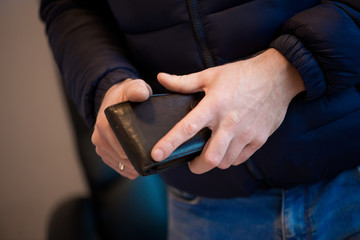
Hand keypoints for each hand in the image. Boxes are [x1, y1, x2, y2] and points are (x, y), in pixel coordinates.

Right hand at [92, 79, 151, 178]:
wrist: (114, 99)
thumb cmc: (126, 94)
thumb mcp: (134, 87)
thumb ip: (138, 89)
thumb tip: (142, 94)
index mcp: (104, 124)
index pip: (122, 147)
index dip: (138, 152)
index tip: (153, 151)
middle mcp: (99, 137)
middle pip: (122, 158)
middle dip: (138, 159)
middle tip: (155, 157)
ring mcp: (101, 147)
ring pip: (121, 166)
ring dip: (135, 166)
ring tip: (149, 160)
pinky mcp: (104, 154)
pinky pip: (119, 168)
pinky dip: (130, 169)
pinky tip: (141, 164)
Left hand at [151, 48, 304, 173]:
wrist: (278, 76)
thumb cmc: (241, 75)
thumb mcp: (211, 75)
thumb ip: (184, 81)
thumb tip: (161, 78)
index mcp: (214, 105)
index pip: (187, 128)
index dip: (170, 144)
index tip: (156, 155)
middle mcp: (230, 122)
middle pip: (210, 158)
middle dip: (197, 167)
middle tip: (192, 162)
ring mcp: (246, 133)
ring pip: (225, 162)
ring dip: (215, 161)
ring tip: (212, 151)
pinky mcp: (259, 139)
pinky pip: (241, 158)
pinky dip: (231, 158)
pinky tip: (228, 147)